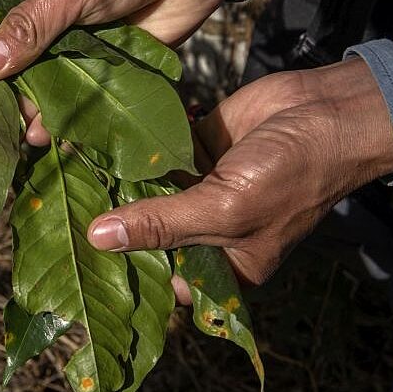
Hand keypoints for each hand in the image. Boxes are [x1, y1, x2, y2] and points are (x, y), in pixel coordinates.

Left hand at [85, 59, 392, 301]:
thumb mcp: (223, 210)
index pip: (168, 280)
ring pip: (150, 193)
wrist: (325, 111)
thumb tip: (98, 239)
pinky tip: (97, 147)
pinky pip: (157, 157)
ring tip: (70, 179)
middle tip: (67, 216)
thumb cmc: (289, 175)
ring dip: (120, 185)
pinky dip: (135, 152)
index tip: (85, 263)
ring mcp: (200, 189)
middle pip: (152, 234)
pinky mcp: (195, 150)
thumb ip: (162, 224)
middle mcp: (208, 230)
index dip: (131, 273)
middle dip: (118, 224)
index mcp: (225, 264)